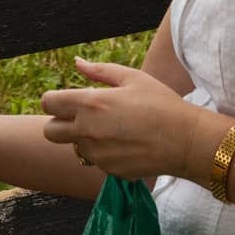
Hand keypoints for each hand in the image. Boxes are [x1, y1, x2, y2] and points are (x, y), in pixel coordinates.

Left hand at [41, 57, 215, 180]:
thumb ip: (99, 71)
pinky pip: (96, 161)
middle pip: (49, 131)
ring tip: (113, 128)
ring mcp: (97, 155)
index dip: (54, 100)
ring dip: (84, 138)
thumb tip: (77, 63)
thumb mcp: (132, 78)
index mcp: (90, 104)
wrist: (186, 141)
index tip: (66, 99)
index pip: (48, 103)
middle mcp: (87, 132)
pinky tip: (126, 143)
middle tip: (80, 116)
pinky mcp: (110, 171)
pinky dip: (104, 152)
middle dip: (58, 123)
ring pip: (74, 147)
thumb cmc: (160, 103)